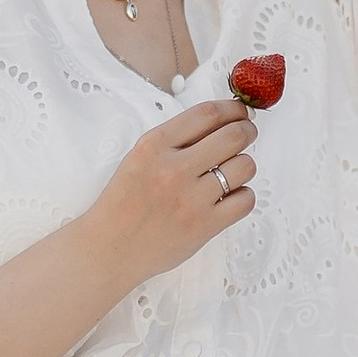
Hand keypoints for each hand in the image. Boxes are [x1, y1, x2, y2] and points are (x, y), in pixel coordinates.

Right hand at [90, 97, 256, 282]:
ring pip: (245, 167)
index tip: (240, 111)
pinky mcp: (204, 226)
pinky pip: (245, 200)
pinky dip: (242, 196)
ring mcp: (190, 199)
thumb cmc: (124, 203)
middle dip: (247, 131)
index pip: (207, 113)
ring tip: (231, 173)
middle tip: (247, 134)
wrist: (109, 248)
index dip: (232, 108)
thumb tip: (221, 122)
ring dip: (244, 166)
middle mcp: (173, 169)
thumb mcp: (138, 158)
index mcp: (154, 145)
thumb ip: (175, 140)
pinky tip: (229, 198)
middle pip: (233, 136)